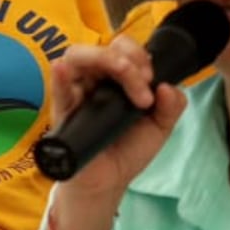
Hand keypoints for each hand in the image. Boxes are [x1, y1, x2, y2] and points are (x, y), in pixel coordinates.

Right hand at [45, 33, 185, 201]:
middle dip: (127, 58)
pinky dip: (60, 76)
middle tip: (144, 81)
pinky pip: (57, 90)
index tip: (151, 78)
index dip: (138, 54)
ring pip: (76, 58)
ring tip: (124, 75)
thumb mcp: (159, 127)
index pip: (121, 47)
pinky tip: (63, 69)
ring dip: (103, 59)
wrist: (109, 183)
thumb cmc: (128, 150)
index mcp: (115, 78)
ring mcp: (76, 94)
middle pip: (101, 48)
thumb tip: (167, 87)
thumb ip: (171, 106)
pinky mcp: (63, 114)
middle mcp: (94, 81)